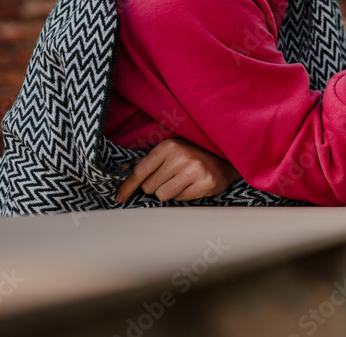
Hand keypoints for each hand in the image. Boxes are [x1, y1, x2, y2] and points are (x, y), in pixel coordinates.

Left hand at [115, 137, 241, 203]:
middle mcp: (180, 157)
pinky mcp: (205, 184)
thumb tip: (124, 174)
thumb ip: (150, 161)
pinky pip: (180, 200)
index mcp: (168, 146)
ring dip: (168, 192)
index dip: (127, 186)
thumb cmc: (193, 154)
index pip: (140, 171)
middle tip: (168, 178)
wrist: (225, 157)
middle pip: (149, 187)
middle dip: (155, 186)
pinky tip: (192, 184)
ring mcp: (194, 171)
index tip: (119, 197)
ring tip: (180, 181)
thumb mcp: (171, 151)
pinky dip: (182, 195)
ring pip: (162, 196)